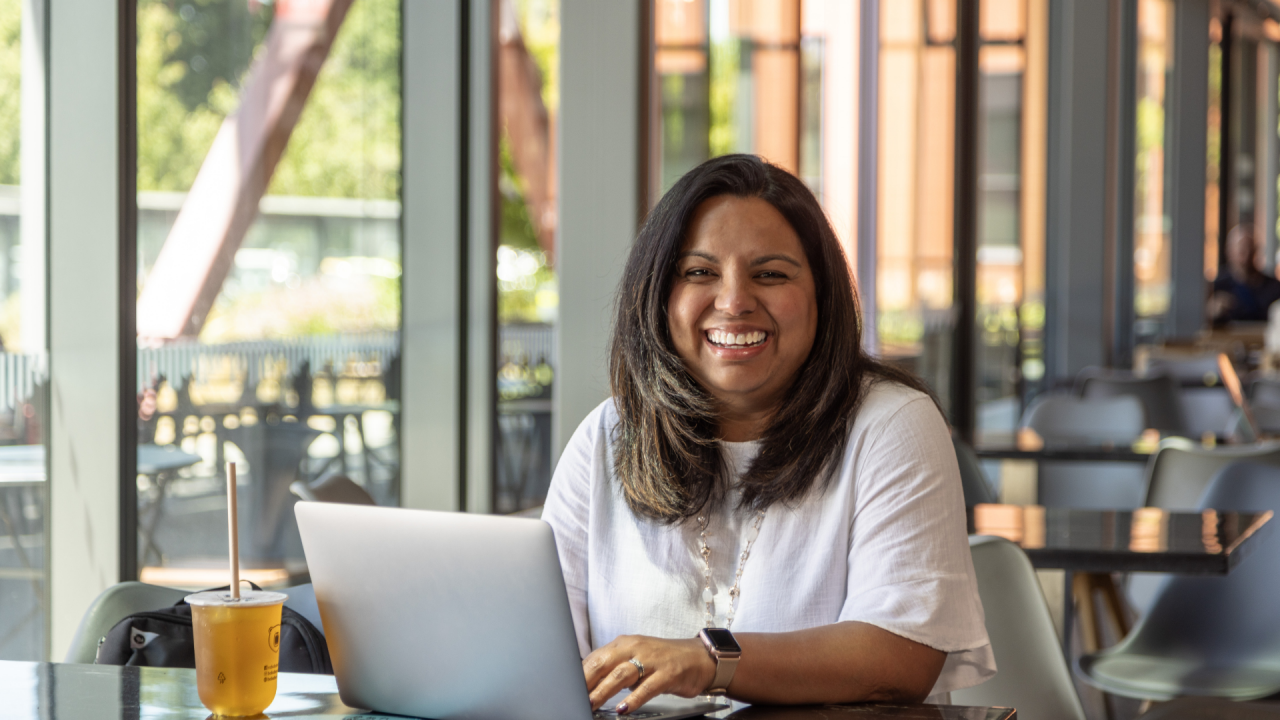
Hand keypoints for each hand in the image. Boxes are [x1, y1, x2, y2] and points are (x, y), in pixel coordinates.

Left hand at [582, 635, 716, 713]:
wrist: (699, 658)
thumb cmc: (663, 660)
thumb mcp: (636, 658)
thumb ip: (614, 668)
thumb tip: (588, 683)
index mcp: (624, 644)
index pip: (595, 657)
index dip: (580, 674)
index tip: (567, 688)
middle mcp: (636, 648)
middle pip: (604, 663)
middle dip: (586, 681)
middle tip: (573, 697)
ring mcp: (652, 660)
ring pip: (622, 674)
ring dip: (604, 690)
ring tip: (591, 703)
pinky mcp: (668, 673)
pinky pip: (648, 687)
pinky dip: (634, 698)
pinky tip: (624, 708)